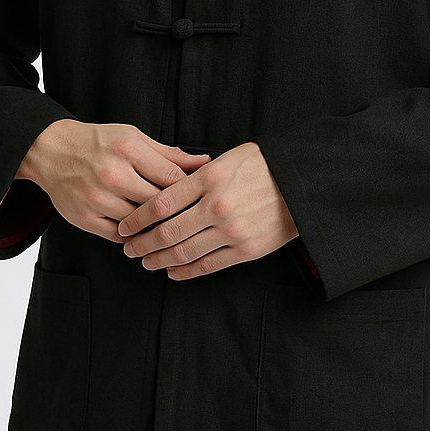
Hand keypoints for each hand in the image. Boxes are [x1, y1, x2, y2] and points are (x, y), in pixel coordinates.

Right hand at [15, 119, 209, 242]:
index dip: (191, 190)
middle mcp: (112, 174)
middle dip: (177, 213)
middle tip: (191, 219)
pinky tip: (143, 232)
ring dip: (156, 228)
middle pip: (159, 204)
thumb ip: (169, 154)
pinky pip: (119, 236)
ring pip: (140, 224)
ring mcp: (97, 198)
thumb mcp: (134, 138)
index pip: (172, 177)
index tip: (200, 197)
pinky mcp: (84, 218)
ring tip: (168, 228)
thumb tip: (203, 163)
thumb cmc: (96, 143)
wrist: (52, 151)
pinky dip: (134, 236)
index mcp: (128, 150)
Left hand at [117, 142, 298, 279]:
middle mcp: (217, 206)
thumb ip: (196, 175)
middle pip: (166, 231)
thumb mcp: (228, 159)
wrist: (303, 183)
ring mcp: (232, 230)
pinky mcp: (246, 250)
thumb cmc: (265, 166)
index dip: (137, 218)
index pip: (160, 203)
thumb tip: (165, 189)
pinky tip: (173, 271)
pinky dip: (186, 271)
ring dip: (159, 259)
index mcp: (209, 179)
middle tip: (129, 248)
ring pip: (184, 252)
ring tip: (146, 261)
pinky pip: (208, 265)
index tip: (126, 225)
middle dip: (142, 243)